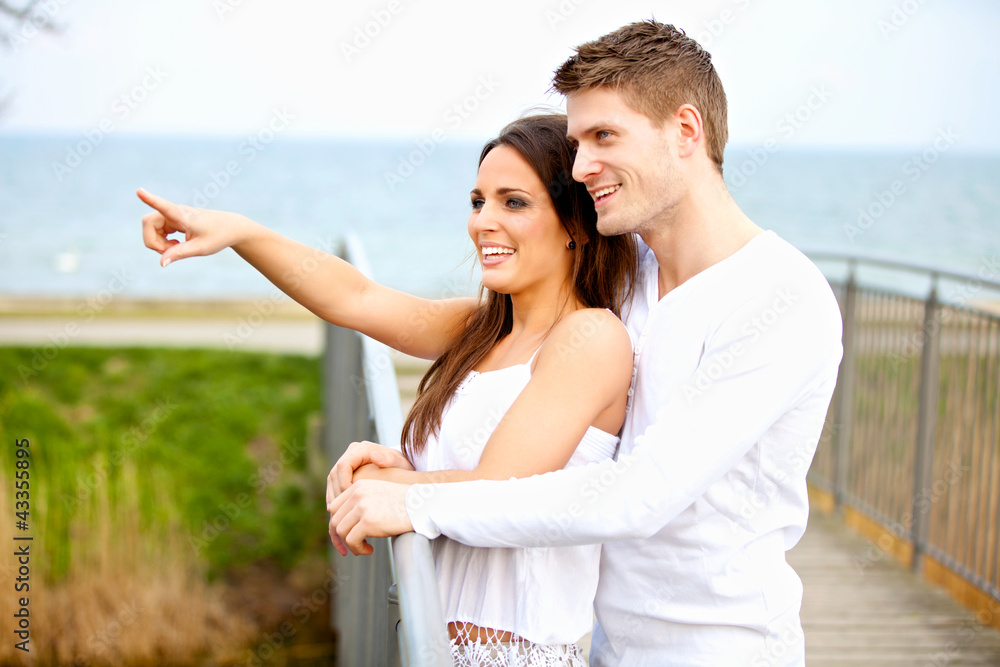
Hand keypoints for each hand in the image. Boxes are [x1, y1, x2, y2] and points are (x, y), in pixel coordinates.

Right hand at [138, 188, 254, 266]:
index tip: (139, 191)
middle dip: (153, 242)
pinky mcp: (173, 219)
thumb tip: (161, 263)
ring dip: (159, 243)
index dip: (150, 200)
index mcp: (183, 216)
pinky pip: (157, 230)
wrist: (230, 228)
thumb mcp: (200, 248)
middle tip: (170, 252)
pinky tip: (176, 244)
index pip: (164, 207)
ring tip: (177, 248)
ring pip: (151, 228)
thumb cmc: (218, 236)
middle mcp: (175, 211)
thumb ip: (179, 254)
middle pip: (148, 223)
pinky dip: (162, 241)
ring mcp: (173, 215)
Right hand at [326, 440, 412, 505]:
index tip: (350, 500)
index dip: (343, 483)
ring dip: (333, 497)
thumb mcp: (400, 464)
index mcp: (362, 449)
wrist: (402, 468)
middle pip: (334, 473)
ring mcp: (347, 461)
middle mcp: (352, 453)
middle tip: (342, 510)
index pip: (343, 465)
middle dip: (336, 492)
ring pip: (332, 480)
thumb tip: (375, 456)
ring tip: (339, 513)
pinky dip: (335, 497)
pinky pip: (334, 484)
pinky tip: (340, 511)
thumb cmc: (403, 468)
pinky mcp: (345, 471)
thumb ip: (390, 460)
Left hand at [327, 479, 413, 555]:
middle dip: (339, 537)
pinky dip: (358, 548)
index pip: (335, 506)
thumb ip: (362, 502)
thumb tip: (345, 522)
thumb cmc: (405, 504)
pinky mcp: (368, 521)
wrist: (423, 505)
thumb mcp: (379, 494)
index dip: (337, 523)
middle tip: (350, 547)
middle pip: (335, 519)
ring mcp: (362, 507)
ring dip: (350, 544)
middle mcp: (357, 494)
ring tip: (362, 548)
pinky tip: (369, 550)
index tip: (345, 535)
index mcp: (359, 486)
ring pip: (341, 531)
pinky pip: (352, 540)